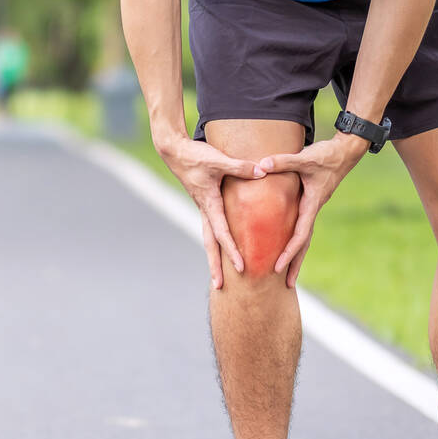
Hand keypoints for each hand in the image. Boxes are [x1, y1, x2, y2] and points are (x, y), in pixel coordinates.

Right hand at [157, 136, 265, 288]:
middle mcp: (204, 211)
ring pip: (208, 239)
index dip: (232, 250)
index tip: (241, 267)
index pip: (222, 233)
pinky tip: (222, 250)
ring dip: (213, 259)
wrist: (174, 151)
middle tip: (220, 286)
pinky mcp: (204, 204)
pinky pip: (211, 229)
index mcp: (209, 204)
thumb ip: (241, 167)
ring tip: (218, 278)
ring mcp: (203, 209)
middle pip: (210, 245)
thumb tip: (263, 171)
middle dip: (215, 266)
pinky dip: (216, 244)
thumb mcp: (219, 160)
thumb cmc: (195, 155)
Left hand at [258, 133, 368, 287]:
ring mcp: (313, 208)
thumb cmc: (326, 155)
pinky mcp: (311, 203)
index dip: (288, 252)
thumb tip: (261, 165)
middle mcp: (313, 210)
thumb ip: (282, 162)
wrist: (345, 151)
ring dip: (297, 257)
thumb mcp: (304, 158)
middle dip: (295, 264)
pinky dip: (296, 241)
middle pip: (304, 244)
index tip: (278, 267)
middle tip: (287, 285)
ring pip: (304, 238)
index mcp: (311, 205)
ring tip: (288, 277)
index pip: (300, 235)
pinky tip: (288, 248)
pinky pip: (302, 228)